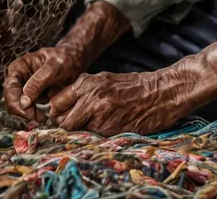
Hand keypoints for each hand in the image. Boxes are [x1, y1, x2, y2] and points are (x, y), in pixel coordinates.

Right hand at [4, 45, 84, 124]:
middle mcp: (18, 78)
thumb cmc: (66, 59)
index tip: (30, 114)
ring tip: (43, 118)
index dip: (17, 104)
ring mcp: (24, 88)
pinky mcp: (32, 97)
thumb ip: (39, 81)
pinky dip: (34, 115)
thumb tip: (23, 102)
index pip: (10, 89)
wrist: (75, 63)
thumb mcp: (55, 66)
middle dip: (24, 112)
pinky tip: (44, 116)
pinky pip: (28, 110)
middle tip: (39, 119)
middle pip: (12, 101)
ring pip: (19, 108)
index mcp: (19, 67)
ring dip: (29, 115)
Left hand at [49, 68, 189, 135]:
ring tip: (96, 124)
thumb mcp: (104, 80)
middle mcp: (90, 98)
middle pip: (62, 121)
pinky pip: (93, 138)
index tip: (63, 115)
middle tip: (77, 123)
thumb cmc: (132, 85)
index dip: (58, 112)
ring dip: (82, 131)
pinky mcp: (111, 130)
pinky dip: (97, 135)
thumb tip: (60, 106)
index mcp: (87, 83)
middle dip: (66, 124)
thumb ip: (83, 91)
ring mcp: (101, 115)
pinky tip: (108, 127)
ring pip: (76, 132)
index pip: (56, 104)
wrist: (160, 92)